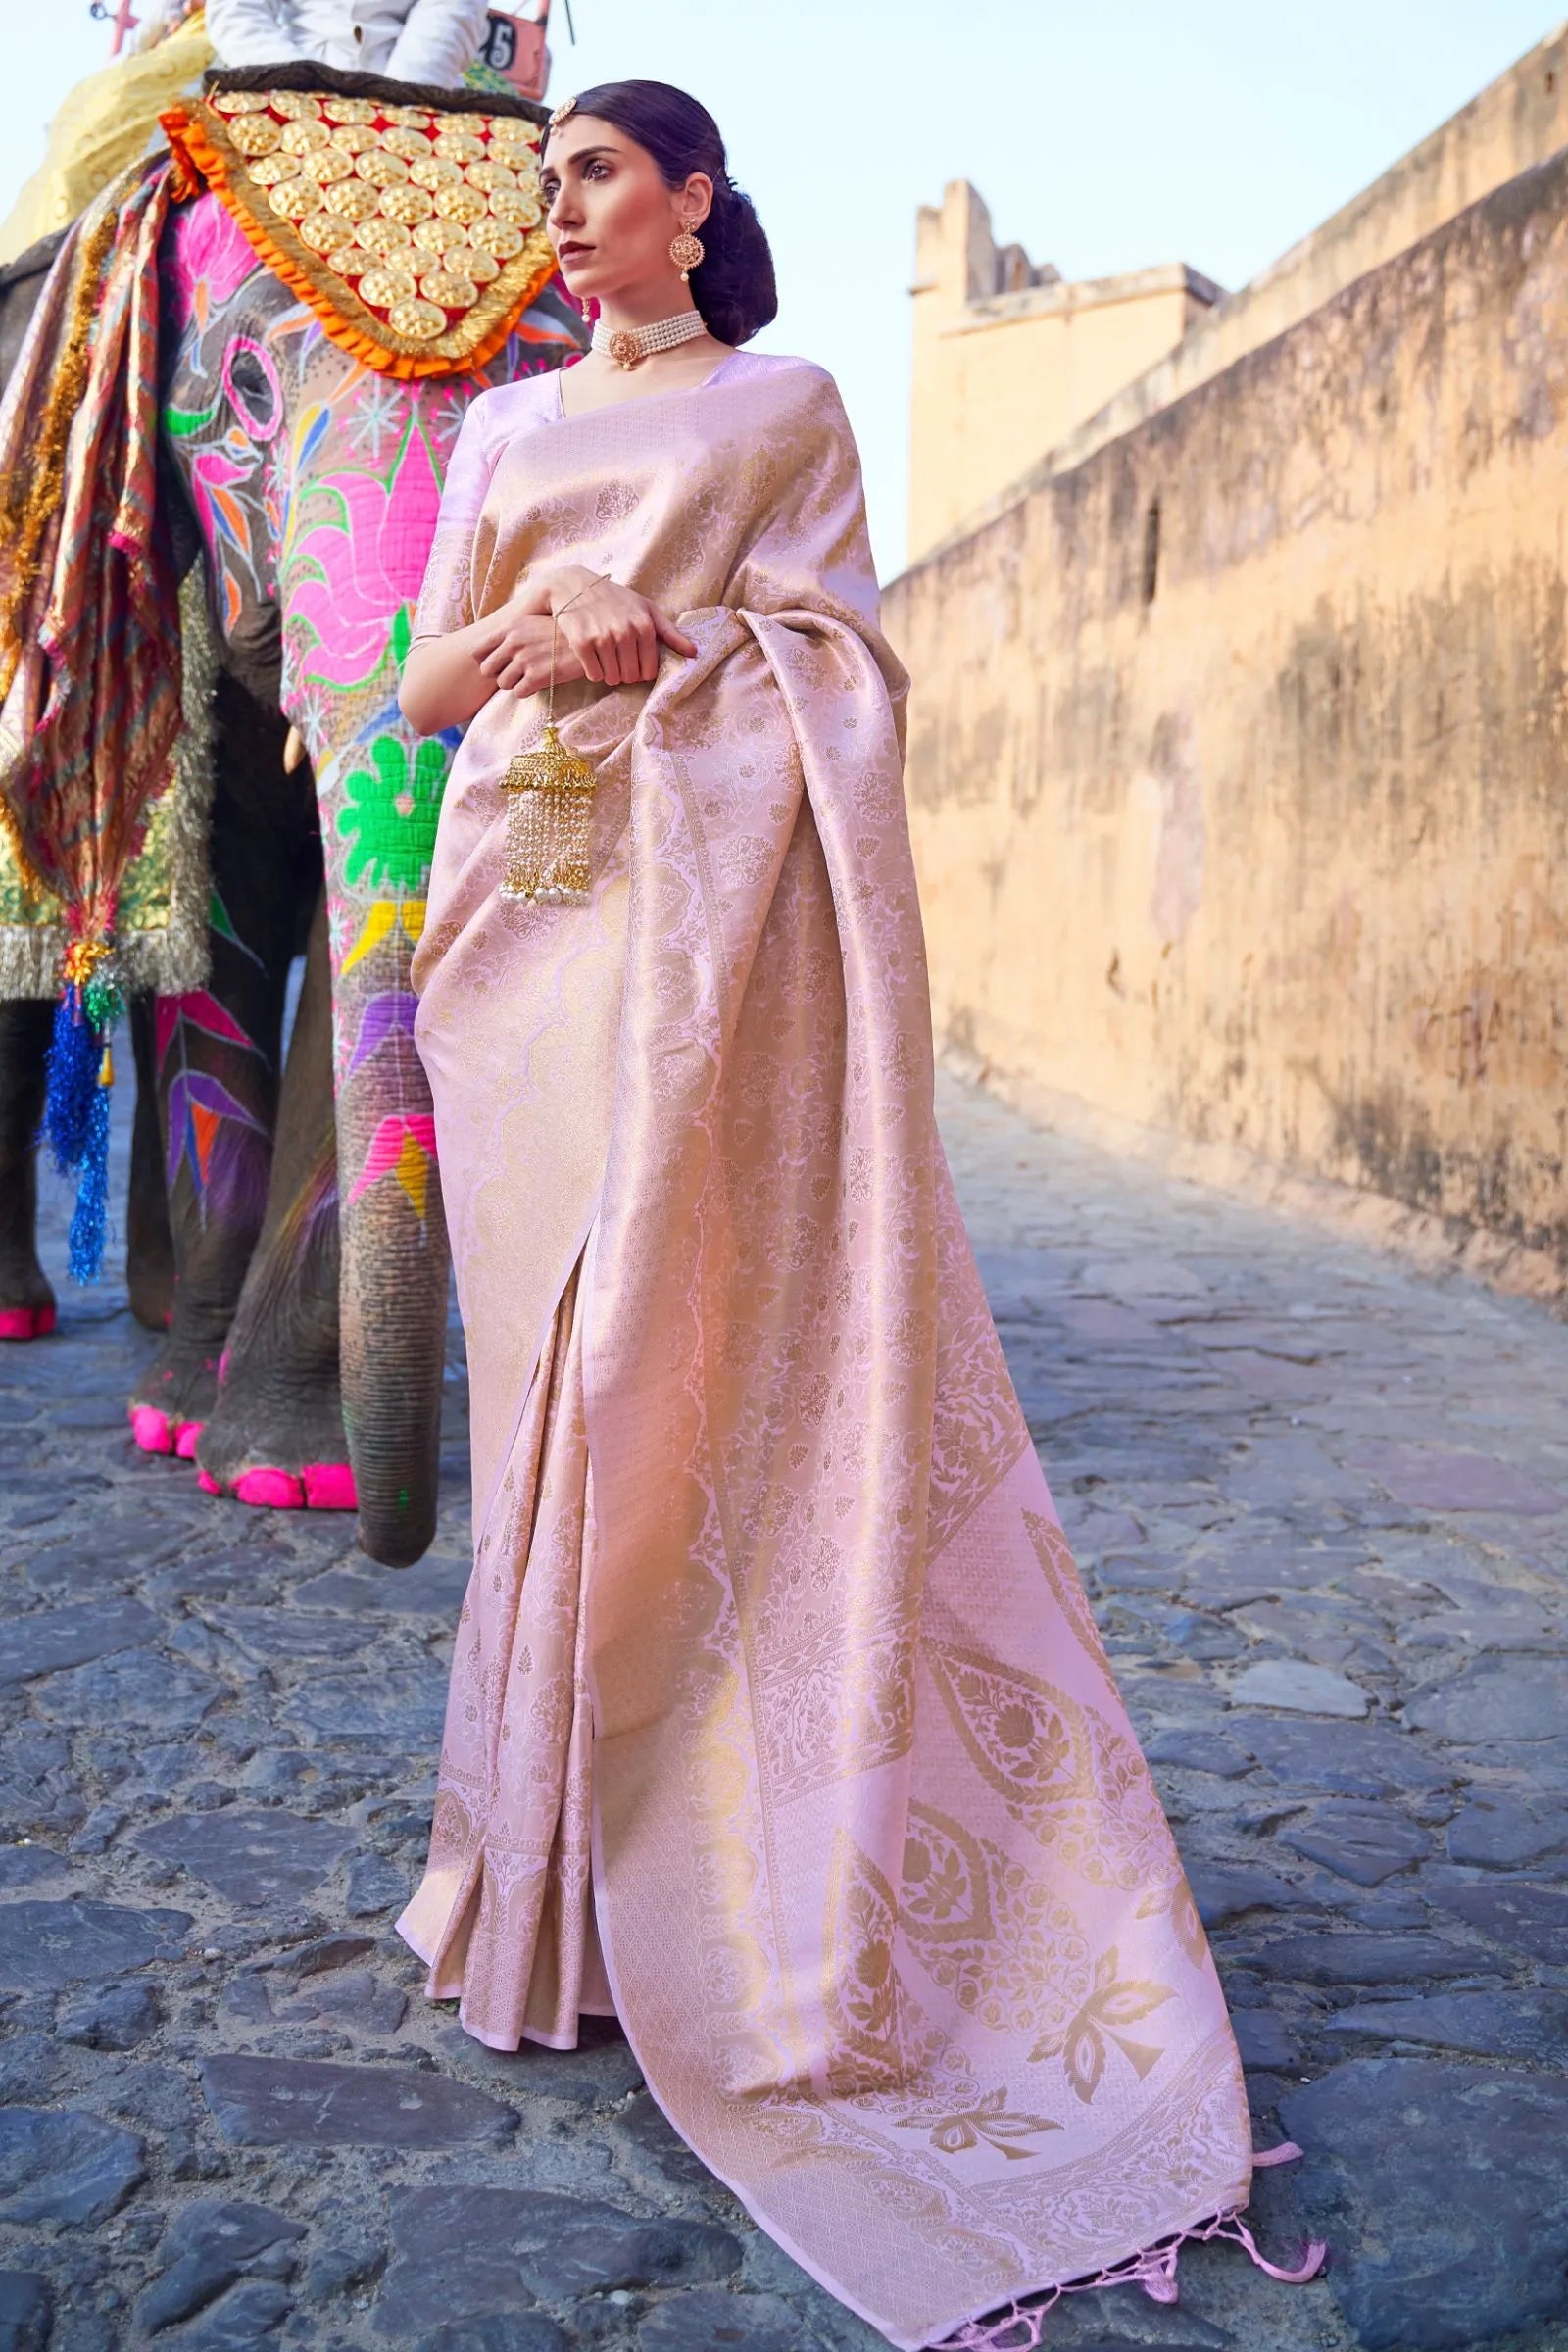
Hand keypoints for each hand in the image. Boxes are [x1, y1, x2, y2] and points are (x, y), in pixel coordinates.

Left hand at [475, 612, 590, 696]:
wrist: (587, 641)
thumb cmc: (559, 633)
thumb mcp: (531, 623)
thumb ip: (510, 634)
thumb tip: (493, 650)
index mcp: (509, 628)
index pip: (477, 650)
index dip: (484, 661)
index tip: (496, 664)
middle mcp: (513, 642)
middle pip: (487, 670)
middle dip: (499, 674)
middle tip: (516, 673)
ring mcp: (524, 660)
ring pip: (503, 684)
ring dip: (514, 684)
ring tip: (530, 676)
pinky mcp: (536, 677)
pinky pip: (519, 693)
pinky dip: (528, 690)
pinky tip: (540, 681)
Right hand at [542, 572, 697, 687]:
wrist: (575, 586)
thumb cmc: (616, 599)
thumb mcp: (646, 609)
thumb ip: (670, 632)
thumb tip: (694, 653)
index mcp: (644, 626)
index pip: (649, 670)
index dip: (642, 672)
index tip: (635, 665)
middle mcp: (625, 632)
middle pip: (631, 677)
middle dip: (626, 675)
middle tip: (619, 665)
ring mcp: (603, 638)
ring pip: (612, 677)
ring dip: (610, 675)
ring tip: (607, 662)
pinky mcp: (582, 643)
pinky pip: (594, 674)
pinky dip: (594, 673)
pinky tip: (594, 661)